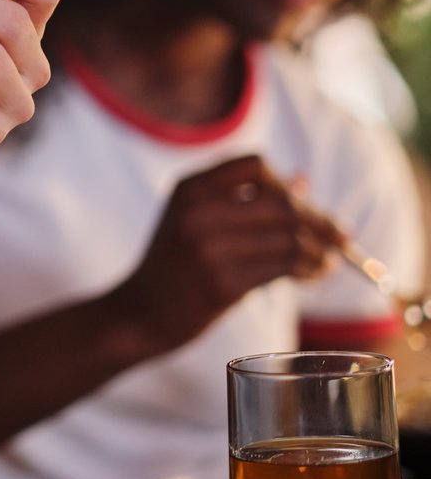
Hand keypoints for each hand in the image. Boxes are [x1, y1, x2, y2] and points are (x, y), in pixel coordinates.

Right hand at [116, 153, 345, 353]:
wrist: (138, 313)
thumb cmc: (173, 265)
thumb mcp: (194, 218)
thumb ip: (243, 198)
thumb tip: (302, 181)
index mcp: (189, 188)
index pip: (255, 165)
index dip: (286, 183)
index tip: (304, 204)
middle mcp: (197, 212)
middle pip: (281, 203)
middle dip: (319, 221)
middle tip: (340, 236)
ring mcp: (208, 249)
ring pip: (288, 237)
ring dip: (318, 250)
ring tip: (327, 260)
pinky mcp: (221, 284)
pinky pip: (282, 268)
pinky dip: (307, 270)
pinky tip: (312, 274)